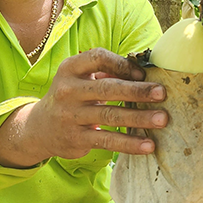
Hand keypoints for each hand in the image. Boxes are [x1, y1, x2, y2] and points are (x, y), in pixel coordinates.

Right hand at [0, 48, 166, 166]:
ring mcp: (71, 116)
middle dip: (137, 91)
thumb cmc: (71, 96)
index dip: (122, 64)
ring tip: (162, 119)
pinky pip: (107, 140)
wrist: (39, 128)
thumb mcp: (79, 78)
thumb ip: (105, 72)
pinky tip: (148, 145)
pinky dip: (130, 144)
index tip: (143, 73)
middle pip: (107, 88)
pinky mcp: (77, 138)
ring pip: (110, 116)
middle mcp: (68, 90)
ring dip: (139, 118)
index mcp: (70, 69)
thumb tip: (145, 73)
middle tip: (162, 93)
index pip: (98, 57)